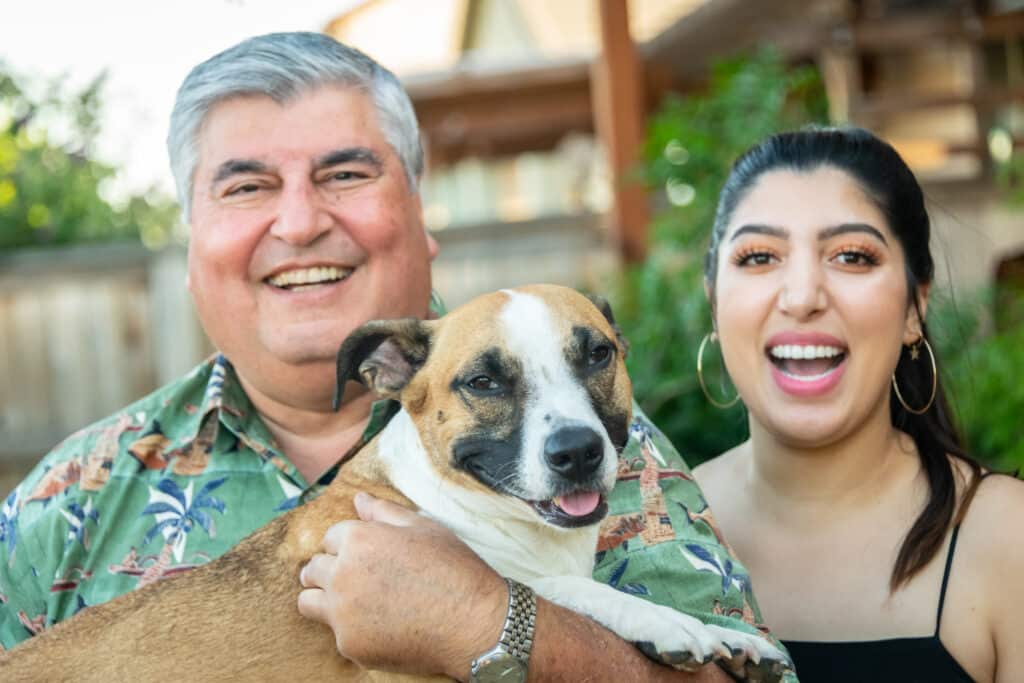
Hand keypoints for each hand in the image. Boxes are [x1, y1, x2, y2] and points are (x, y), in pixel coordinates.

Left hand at [297, 492, 507, 677]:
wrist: (474, 623)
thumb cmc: (454, 569)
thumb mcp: (423, 528)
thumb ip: (384, 512)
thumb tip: (358, 499)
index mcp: (359, 540)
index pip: (331, 537)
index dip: (350, 544)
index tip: (367, 556)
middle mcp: (342, 574)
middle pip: (314, 568)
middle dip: (331, 570)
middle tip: (359, 580)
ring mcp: (343, 612)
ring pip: (309, 601)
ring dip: (324, 598)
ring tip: (352, 602)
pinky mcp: (350, 644)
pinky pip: (336, 632)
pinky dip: (352, 629)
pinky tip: (381, 626)